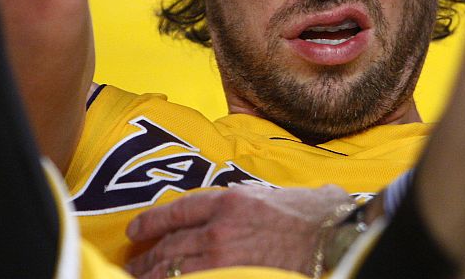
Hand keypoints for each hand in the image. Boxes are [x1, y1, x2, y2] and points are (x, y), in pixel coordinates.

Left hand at [124, 184, 352, 277]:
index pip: (177, 211)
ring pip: (174, 270)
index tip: (135, 231)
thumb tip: (240, 202)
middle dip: (146, 259)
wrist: (334, 237)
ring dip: (152, 276)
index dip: (151, 223)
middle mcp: (219, 230)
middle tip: (130, 267)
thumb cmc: (313, 214)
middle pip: (169, 246)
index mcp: (229, 202)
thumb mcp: (273, 195)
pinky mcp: (234, 278)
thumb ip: (248, 199)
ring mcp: (223, 259)